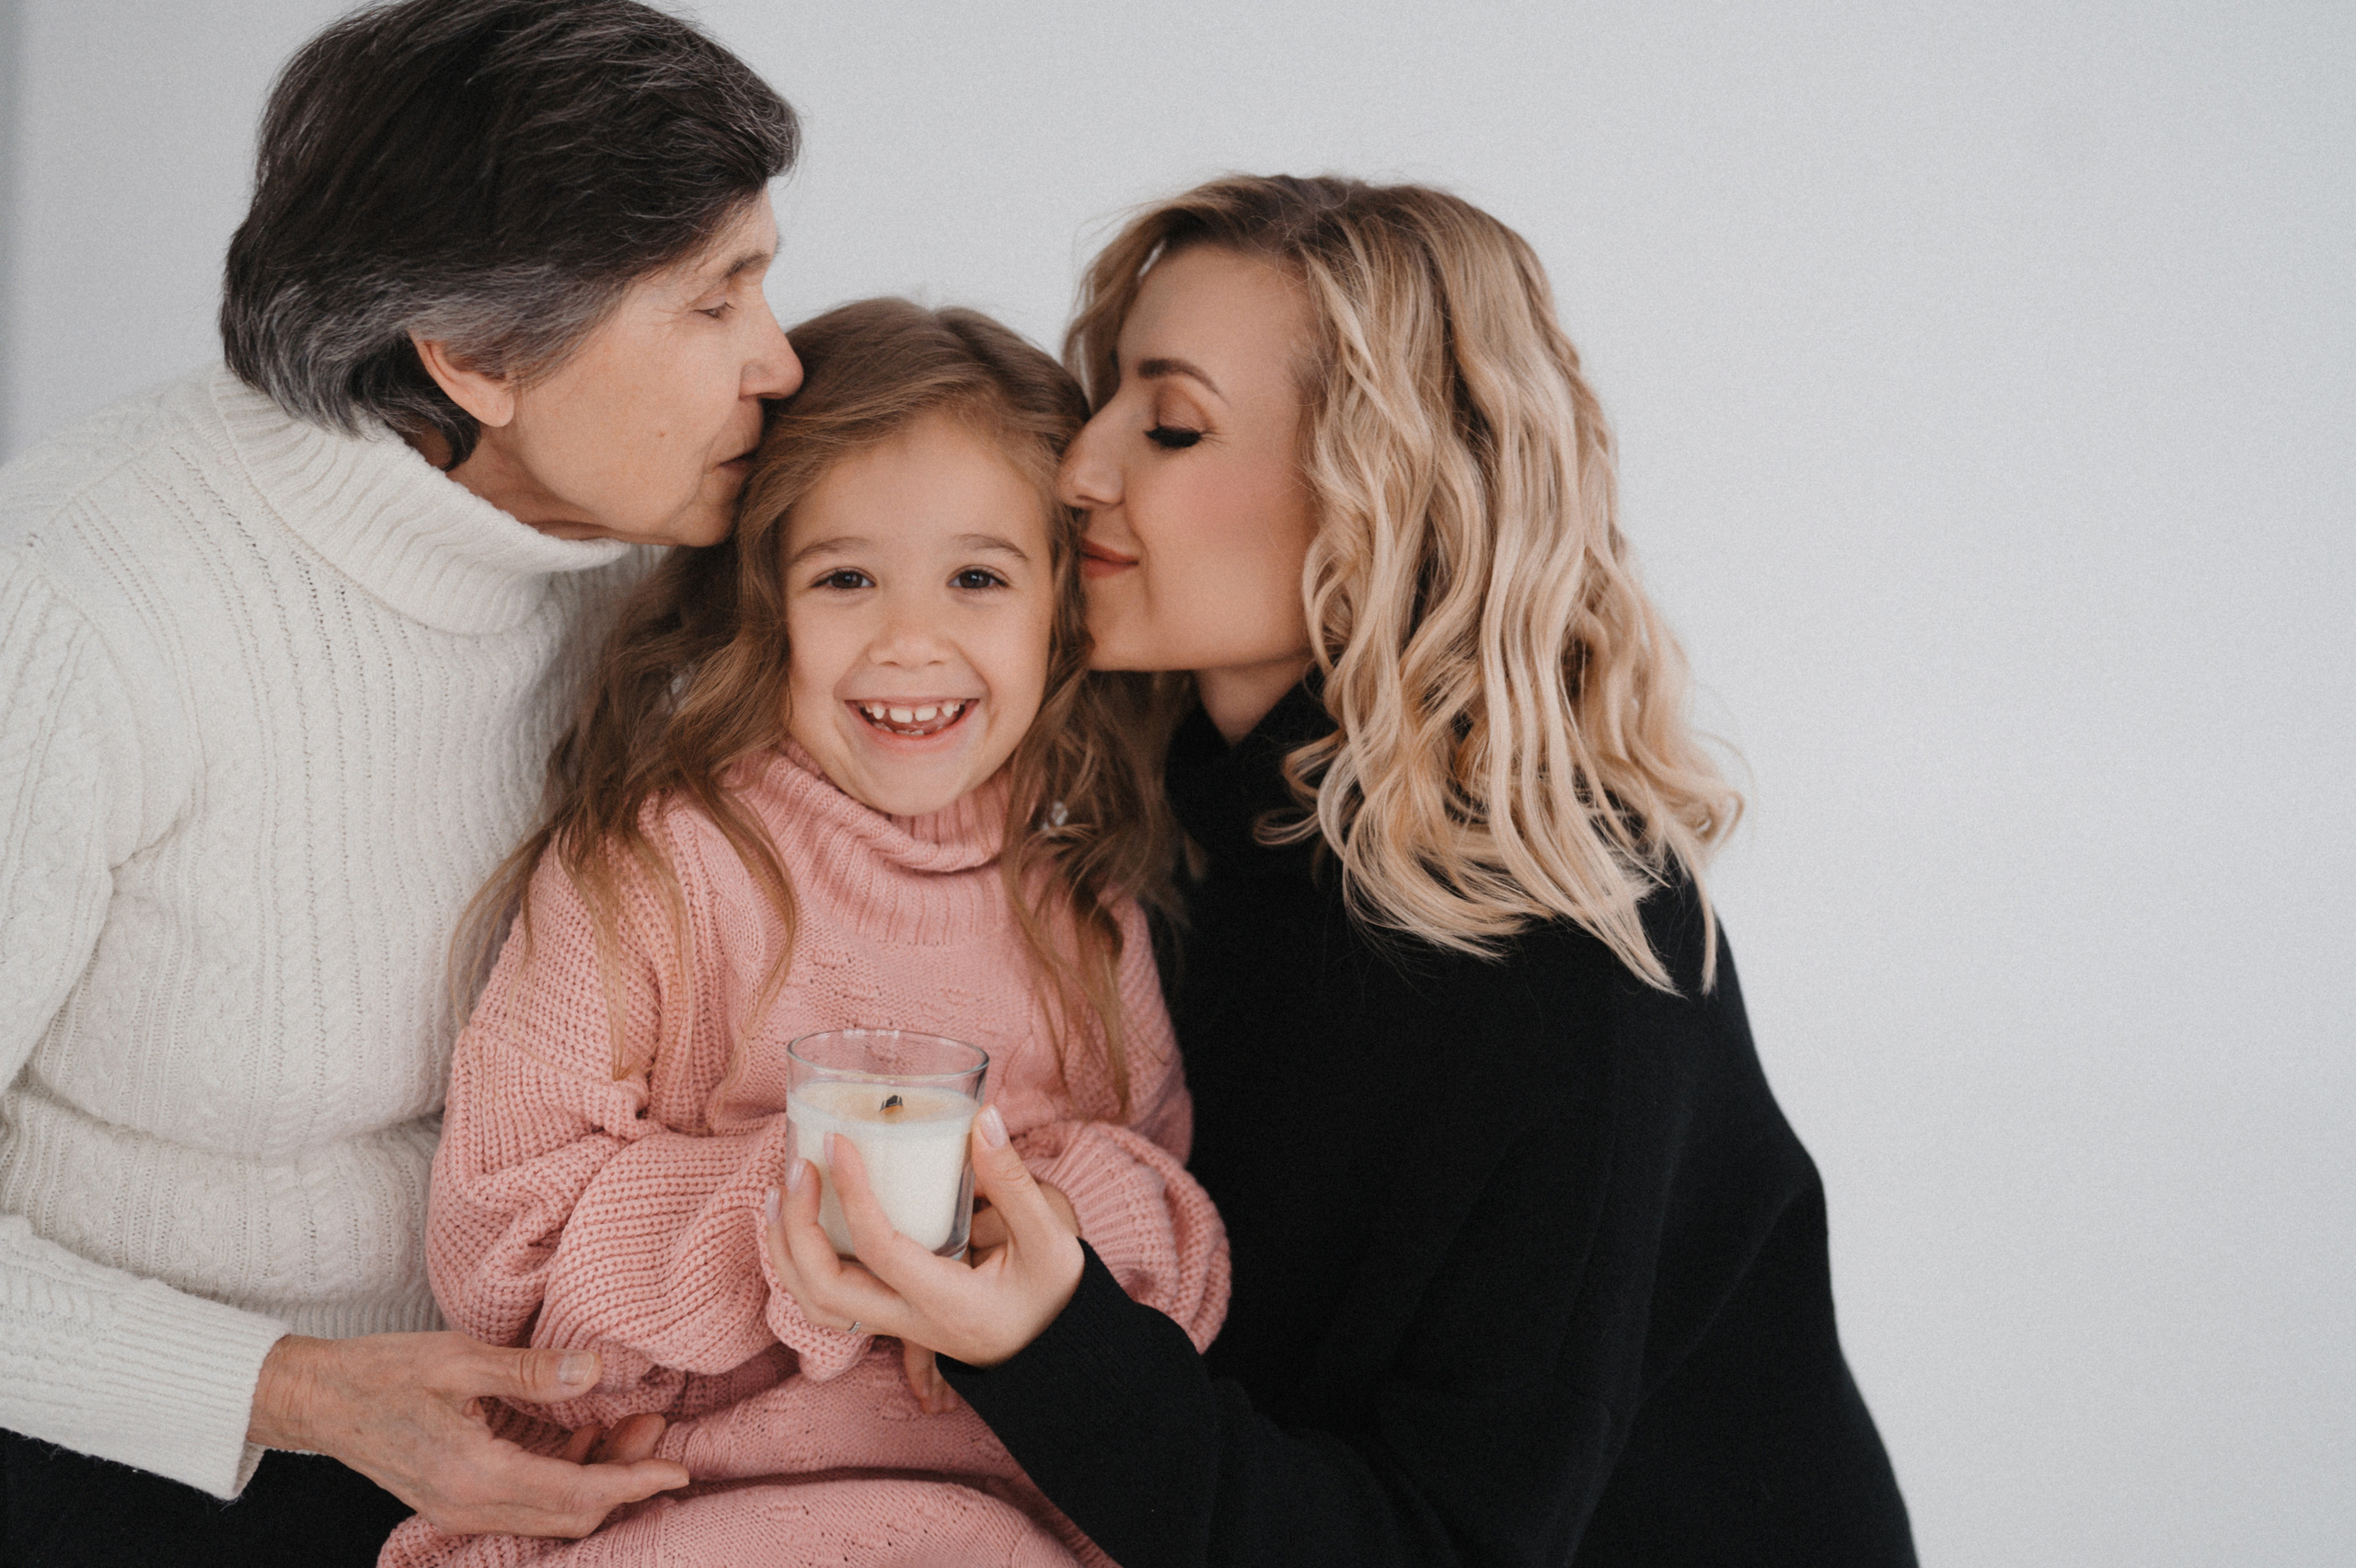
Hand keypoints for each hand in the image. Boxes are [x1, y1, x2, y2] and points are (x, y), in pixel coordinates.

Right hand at [248, 1331, 689, 1537]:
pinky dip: (565, 1475)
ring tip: (633, 1423)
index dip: (632, 1482)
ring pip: (551, 1511)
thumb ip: (532, 1371)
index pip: (575, 1495)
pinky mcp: (459, 1497)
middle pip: (571, 1514)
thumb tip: (598, 1371)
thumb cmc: (381, 1373)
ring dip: (597, 1477)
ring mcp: (463, 1507)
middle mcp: (471, 1506)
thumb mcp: (459, 1358)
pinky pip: (527, 1501)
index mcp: (475, 1476)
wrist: (317, 1399)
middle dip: (624, 1478)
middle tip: (658, 1427)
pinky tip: (584, 1433)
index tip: (678, 1467)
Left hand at [764, 1106, 1083, 1374]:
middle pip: (824, 1289)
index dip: (851, 1192)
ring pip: (816, 1304)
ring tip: (780, 1194)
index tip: (837, 1142)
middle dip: (797, 1227)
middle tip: (799, 1168)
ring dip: (786, 1251)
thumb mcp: (1050, 1241)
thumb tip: (983, 1120)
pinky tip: (802, 1223)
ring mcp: (898, 1325)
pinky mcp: (895, 1317)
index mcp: (946, 1302)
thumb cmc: (1057, 1300)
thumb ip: (1014, 1181)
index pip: (879, 1249)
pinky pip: (830, 1299)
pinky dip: (801, 1262)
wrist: (1058, 1357)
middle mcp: (911, 1321)